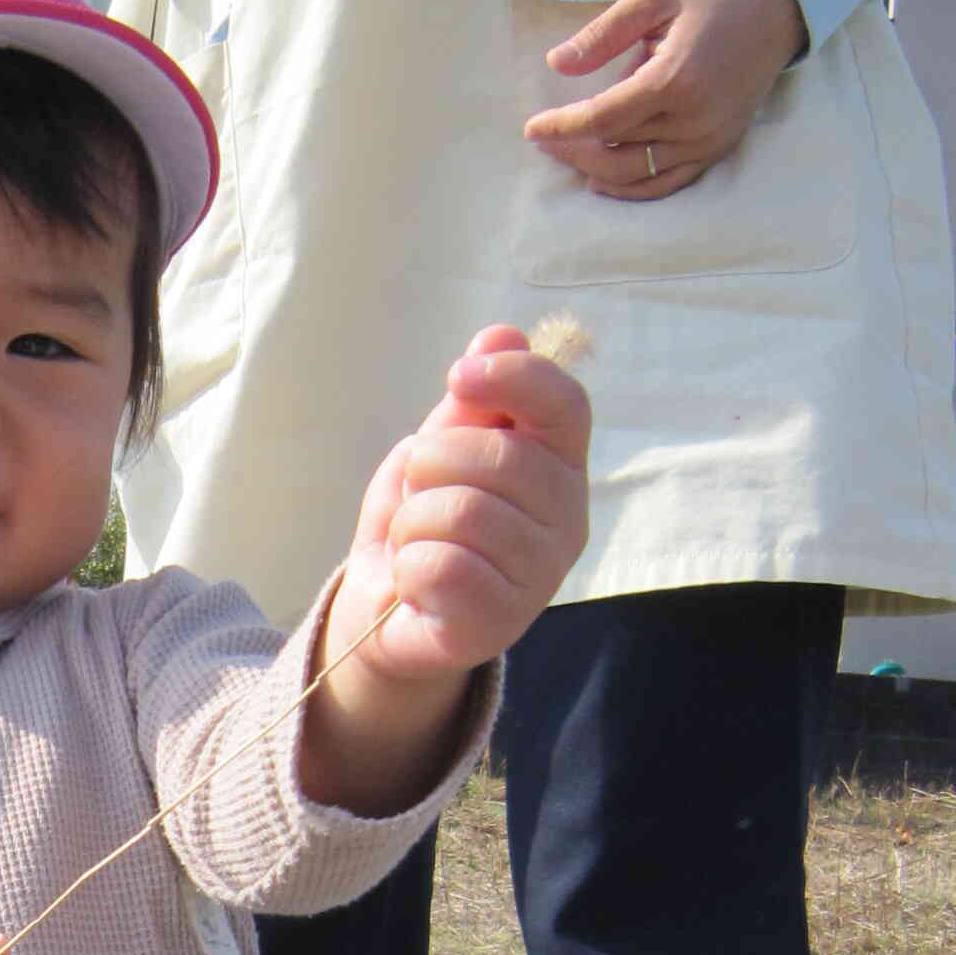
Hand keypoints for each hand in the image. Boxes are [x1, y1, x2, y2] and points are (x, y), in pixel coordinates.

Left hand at [328, 329, 591, 687]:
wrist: (387, 611)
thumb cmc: (425, 518)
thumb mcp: (442, 446)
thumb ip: (474, 397)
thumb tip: (501, 332)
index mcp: (560, 466)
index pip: (565, 404)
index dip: (514, 376)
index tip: (458, 376)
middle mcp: (567, 520)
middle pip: (498, 456)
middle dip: (432, 465)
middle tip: (420, 494)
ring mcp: (541, 576)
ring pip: (463, 512)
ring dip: (413, 521)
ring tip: (416, 540)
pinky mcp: (503, 622)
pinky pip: (441, 566)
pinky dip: (408, 567)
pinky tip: (416, 582)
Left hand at [522, 0, 807, 197]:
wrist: (774, 11)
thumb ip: (603, 32)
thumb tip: (556, 63)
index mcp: (675, 79)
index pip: (604, 118)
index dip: (562, 127)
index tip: (531, 129)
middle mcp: (694, 119)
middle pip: (616, 152)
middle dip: (572, 149)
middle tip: (544, 138)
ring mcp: (709, 140)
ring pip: (637, 175)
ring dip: (595, 170)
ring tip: (567, 154)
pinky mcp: (718, 150)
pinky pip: (667, 183)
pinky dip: (631, 188)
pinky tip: (601, 179)